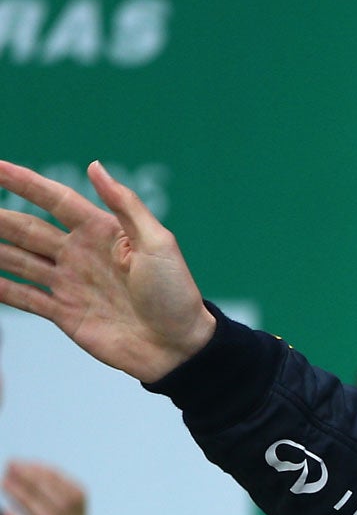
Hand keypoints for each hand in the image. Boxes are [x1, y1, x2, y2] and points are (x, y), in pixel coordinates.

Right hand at [0, 160, 213, 382]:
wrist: (180, 348)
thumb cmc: (175, 294)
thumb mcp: (158, 243)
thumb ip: (125, 205)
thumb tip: (94, 166)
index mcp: (101, 232)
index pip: (54, 199)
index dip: (24, 182)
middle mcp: (79, 254)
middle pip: (27, 228)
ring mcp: (69, 283)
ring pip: (18, 259)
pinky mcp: (64, 313)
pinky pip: (24, 297)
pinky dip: (2, 287)